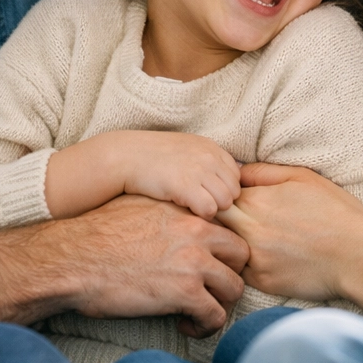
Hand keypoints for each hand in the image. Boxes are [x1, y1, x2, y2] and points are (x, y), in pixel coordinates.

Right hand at [31, 194, 248, 336]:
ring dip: (219, 303)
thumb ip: (165, 208)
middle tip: (208, 288)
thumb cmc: (96, 233)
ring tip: (197, 311)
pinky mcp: (185, 293)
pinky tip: (184, 325)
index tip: (206, 265)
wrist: (74, 259)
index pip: (228, 227)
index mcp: (186, 210)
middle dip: (228, 274)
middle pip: (241, 255)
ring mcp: (194, 262)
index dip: (220, 250)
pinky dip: (204, 326)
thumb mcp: (137, 204)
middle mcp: (196, 231)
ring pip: (234, 288)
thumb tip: (173, 213)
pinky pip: (216, 316)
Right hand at [109, 130, 241, 218]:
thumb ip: (207, 162)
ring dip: (211, 210)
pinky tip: (184, 211)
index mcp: (211, 147)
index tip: (205, 195)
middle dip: (220, 202)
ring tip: (191, 208)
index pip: (236, 176)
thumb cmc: (153, 158)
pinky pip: (210, 210)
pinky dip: (200, 216)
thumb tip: (226, 182)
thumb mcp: (186, 151)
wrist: (126, 157)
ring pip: (226, 202)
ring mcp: (199, 170)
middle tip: (198, 206)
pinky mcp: (186, 185)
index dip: (222, 189)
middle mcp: (209, 156)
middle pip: (234, 191)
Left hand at [218, 163, 362, 330]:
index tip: (220, 196)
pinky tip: (257, 256)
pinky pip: (239, 270)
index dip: (217, 195)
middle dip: (214, 218)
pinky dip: (242, 262)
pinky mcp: (262, 282)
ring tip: (236, 236)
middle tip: (219, 216)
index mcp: (257, 201)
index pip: (217, 195)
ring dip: (225, 241)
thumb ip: (263, 172)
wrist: (360, 255)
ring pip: (222, 247)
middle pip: (212, 222)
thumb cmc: (335, 211)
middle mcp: (250, 230)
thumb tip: (235, 172)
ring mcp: (254, 259)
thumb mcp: (302, 177)